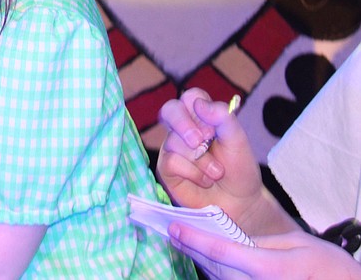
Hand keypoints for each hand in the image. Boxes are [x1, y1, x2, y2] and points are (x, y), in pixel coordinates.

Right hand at [157, 89, 291, 235]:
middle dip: (185, 125)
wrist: (240, 203)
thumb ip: (223, 118)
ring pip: (174, 141)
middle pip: (170, 110)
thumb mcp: (238, 141)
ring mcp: (172, 148)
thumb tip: (199, 104)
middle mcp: (183, 129)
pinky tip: (204, 181)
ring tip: (216, 173)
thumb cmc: (239, 170)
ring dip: (201, 161)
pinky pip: (172, 162)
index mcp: (202, 117)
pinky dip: (194, 173)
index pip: (191, 97)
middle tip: (201, 142)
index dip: (198, 107)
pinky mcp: (166, 168)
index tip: (213, 128)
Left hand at [169, 222, 360, 279]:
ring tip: (186, 244)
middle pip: (215, 268)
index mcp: (269, 269)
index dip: (194, 240)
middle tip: (174, 234)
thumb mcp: (298, 244)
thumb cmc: (329, 267)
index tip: (175, 228)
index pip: (221, 252)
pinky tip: (210, 263)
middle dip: (192, 250)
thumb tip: (234, 239)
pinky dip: (219, 275)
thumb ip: (262, 242)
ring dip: (203, 263)